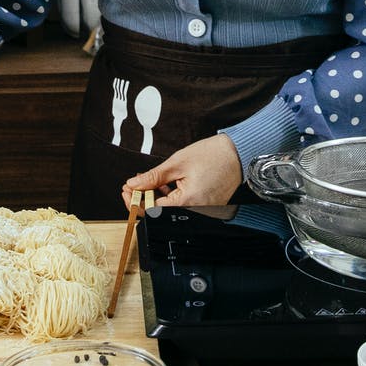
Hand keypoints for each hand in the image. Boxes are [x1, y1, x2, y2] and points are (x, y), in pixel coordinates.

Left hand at [122, 134, 242, 207]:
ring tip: (148, 181)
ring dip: (156, 197)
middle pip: (160, 212)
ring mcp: (203, 211)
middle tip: (133, 184)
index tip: (126, 190)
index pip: (152, 210)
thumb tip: (133, 185)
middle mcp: (197, 211)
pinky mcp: (206, 207)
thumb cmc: (213, 155)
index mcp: (188, 202)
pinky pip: (183, 206)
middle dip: (143, 198)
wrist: (239, 153)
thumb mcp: (177, 163)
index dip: (135, 200)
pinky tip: (165, 184)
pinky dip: (171, 197)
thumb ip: (152, 177)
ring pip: (171, 209)